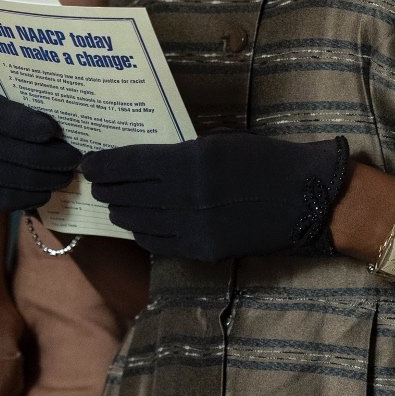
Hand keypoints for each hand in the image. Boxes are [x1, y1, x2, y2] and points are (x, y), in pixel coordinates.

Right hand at [0, 91, 82, 213]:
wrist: (9, 142)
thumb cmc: (29, 115)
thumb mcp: (33, 100)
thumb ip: (44, 102)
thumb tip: (75, 112)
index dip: (19, 121)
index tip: (52, 130)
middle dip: (37, 156)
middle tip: (72, 158)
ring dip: (33, 179)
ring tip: (64, 177)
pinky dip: (20, 198)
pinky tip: (45, 193)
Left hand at [81, 132, 349, 261]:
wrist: (306, 198)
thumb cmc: (265, 160)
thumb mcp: (218, 145)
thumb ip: (180, 155)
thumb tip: (143, 161)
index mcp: (191, 162)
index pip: (132, 165)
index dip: (105, 165)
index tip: (88, 163)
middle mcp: (187, 197)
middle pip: (130, 196)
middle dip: (109, 189)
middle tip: (96, 184)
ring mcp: (194, 228)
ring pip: (140, 222)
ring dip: (123, 212)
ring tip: (114, 204)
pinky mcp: (205, 250)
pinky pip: (160, 244)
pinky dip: (145, 233)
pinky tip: (140, 226)